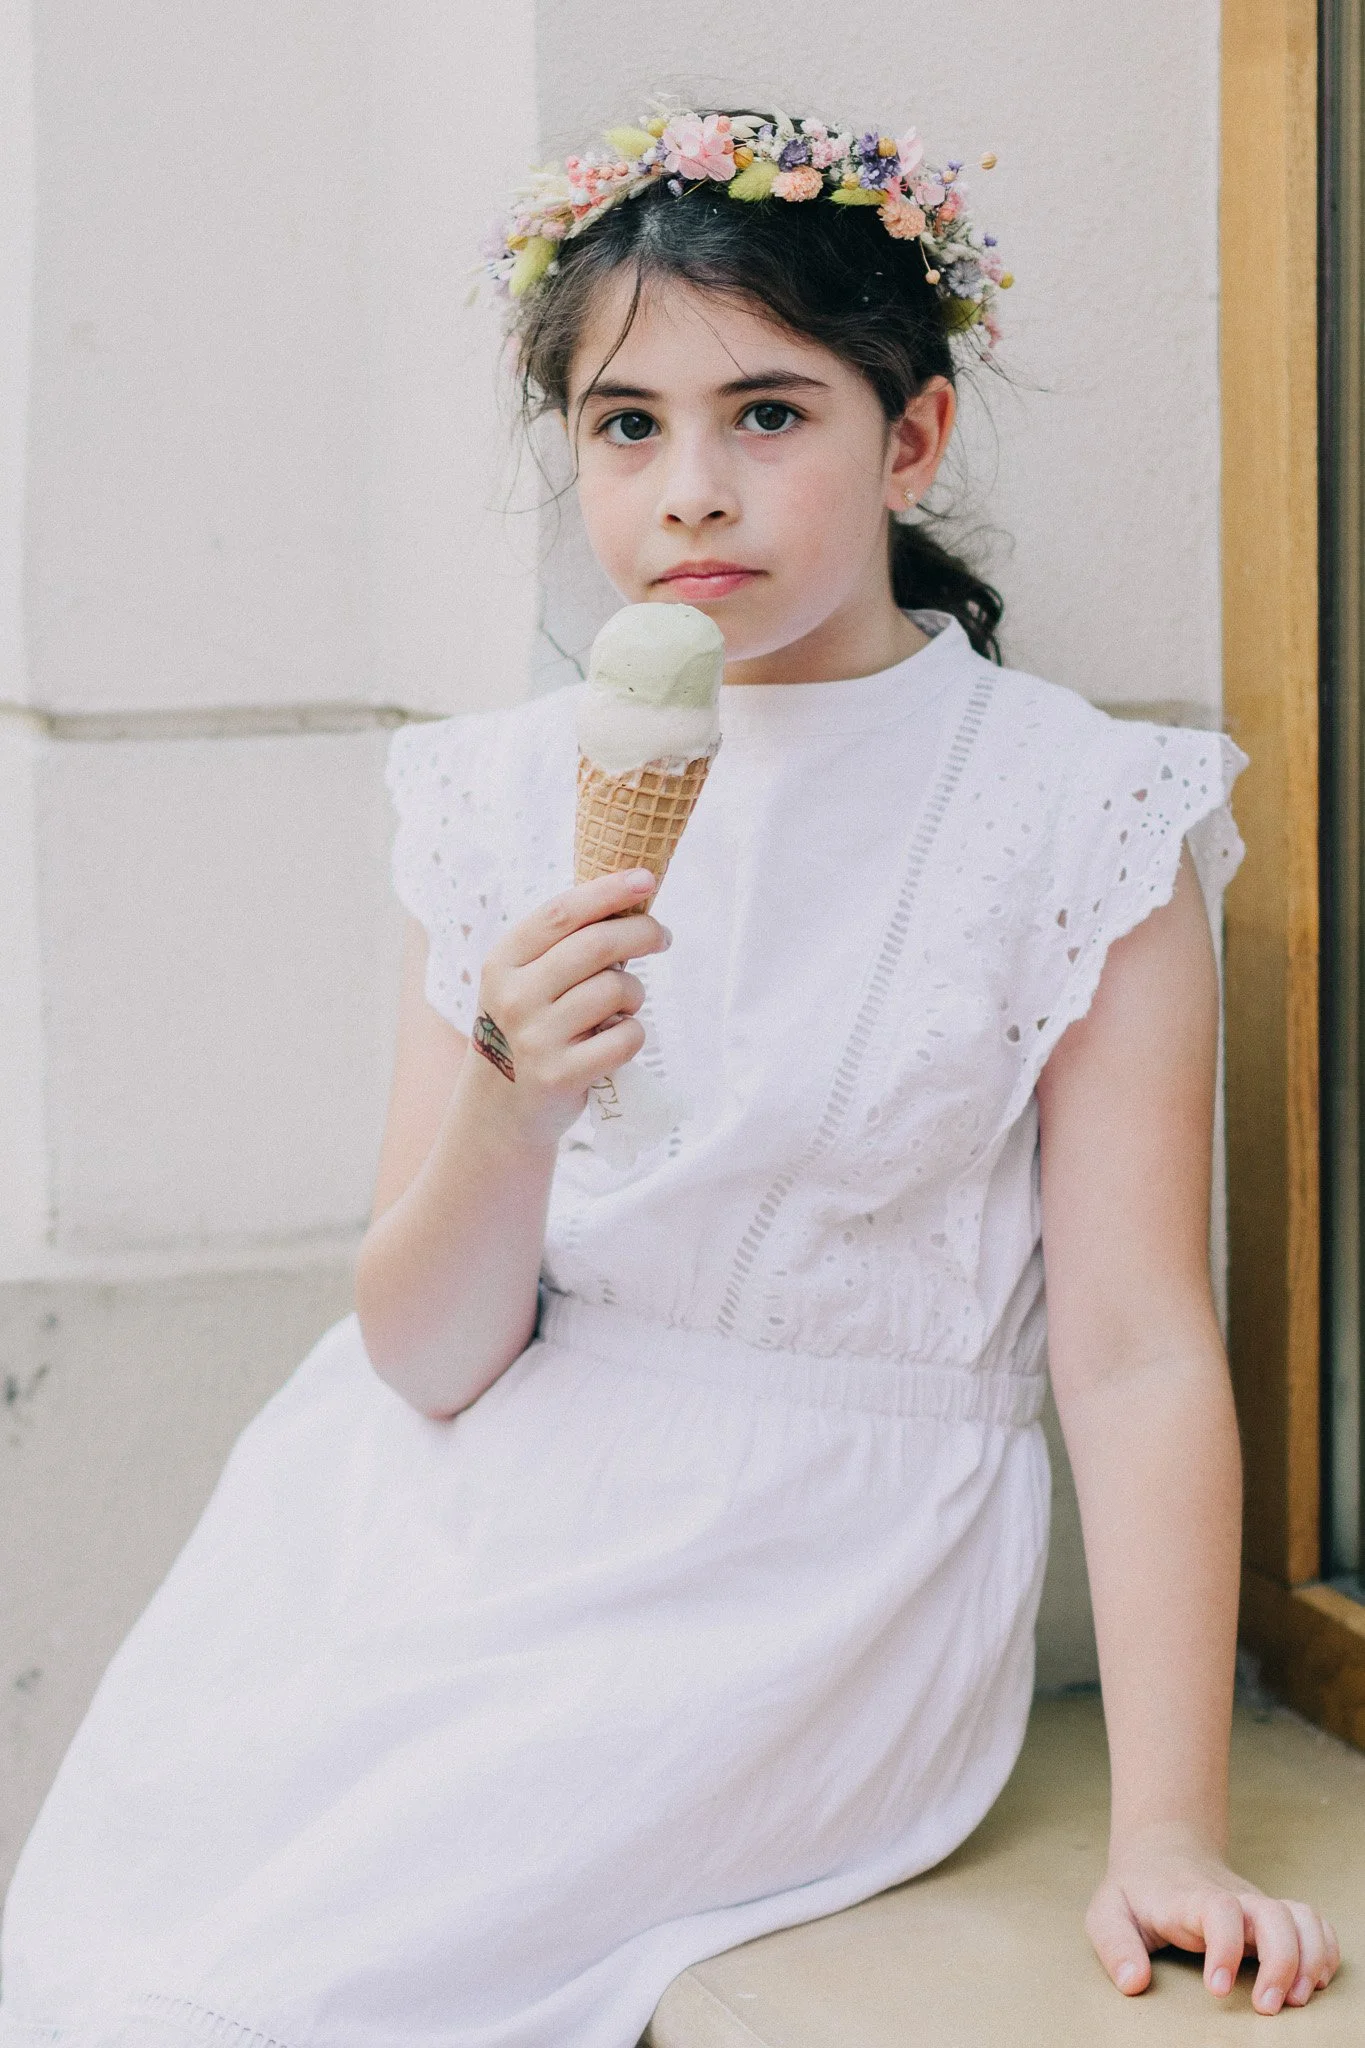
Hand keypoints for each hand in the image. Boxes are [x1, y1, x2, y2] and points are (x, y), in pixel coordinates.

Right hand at [469, 868, 670, 1147]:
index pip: (561, 913)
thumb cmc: (528, 1030)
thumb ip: (564, 947)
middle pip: (596, 946)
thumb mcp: (525, 982)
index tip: (646, 878)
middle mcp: (514, 997)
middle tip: (661, 937)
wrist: (500, 1110)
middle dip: (641, 933)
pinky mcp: (561, 1076)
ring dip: (635, 993)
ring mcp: (536, 1038)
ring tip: (624, 1004)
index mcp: (503, 962)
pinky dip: (633, 1034)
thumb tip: (629, 903)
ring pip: (616, 990)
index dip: (607, 891)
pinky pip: (626, 1037)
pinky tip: (616, 1039)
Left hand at [1087, 1826, 1340, 2012]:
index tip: (1216, 1989)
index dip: (1225, 1946)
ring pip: (1301, 1917)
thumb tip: (1134, 1984)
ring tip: (1298, 1999)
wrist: (1162, 1852)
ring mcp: (1256, 1906)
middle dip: (1281, 1962)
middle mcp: (1233, 1899)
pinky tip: (1313, 1982)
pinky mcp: (1274, 1916)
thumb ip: (1115, 1946)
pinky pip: (1314, 1923)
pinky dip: (1325, 1950)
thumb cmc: (1136, 1891)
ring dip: (1310, 1958)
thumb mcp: (1108, 1913)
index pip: (1219, 1909)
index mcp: (1191, 1899)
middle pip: (1273, 1914)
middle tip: (1266, 2006)